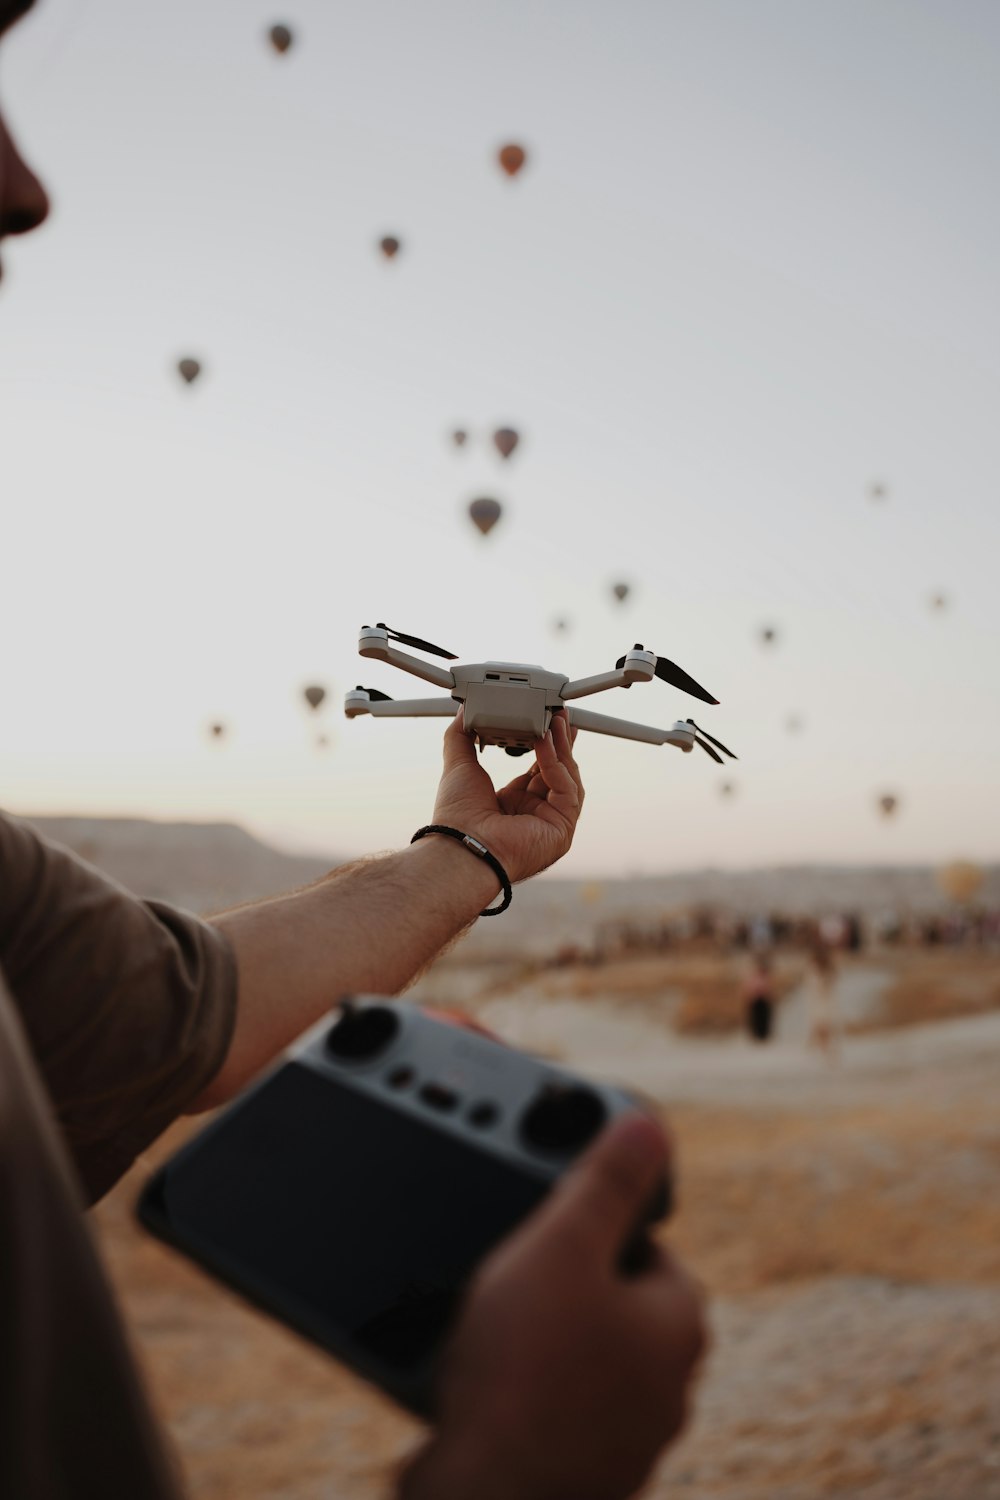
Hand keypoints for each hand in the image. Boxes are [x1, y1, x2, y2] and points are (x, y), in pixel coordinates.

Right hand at [400, 1116, 706, 1499]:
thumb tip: (650, 1126)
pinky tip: (489, 1393)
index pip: (645, 1245)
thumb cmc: (523, 1374)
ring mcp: (629, 1439)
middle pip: (611, 1303)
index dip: (587, 1232)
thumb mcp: (560, 1247)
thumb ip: (606, 1182)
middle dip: (561, 1293)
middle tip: (510, 1291)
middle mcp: (669, 1387)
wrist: (483, 1497)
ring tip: (494, 1344)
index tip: (544, 1240)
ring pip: (582, 1360)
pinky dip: (526, 1399)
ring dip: (542, 1348)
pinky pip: (556, 1412)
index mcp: (679, 1325)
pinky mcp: (585, 1474)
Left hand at [431, 709, 583, 883]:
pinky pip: (566, 789)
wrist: (460, 844)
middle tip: (561, 715)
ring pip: (568, 779)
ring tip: (555, 722)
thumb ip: (461, 736)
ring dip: (562, 749)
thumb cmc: (457, 817)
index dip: (546, 746)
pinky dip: (556, 764)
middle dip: (562, 743)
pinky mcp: (562, 828)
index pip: (540, 770)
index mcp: (514, 805)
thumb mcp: (459, 766)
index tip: (548, 722)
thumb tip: (465, 711)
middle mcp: (535, 816)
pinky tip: (544, 743)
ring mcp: (552, 825)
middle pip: (559, 773)